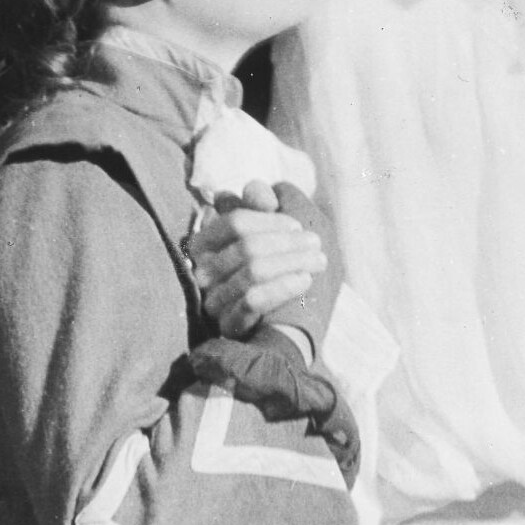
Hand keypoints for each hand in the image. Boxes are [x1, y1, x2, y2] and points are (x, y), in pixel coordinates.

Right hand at [188, 180, 326, 337]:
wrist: (286, 338)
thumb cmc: (284, 279)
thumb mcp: (279, 240)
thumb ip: (264, 209)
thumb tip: (253, 187)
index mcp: (210, 245)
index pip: (235, 222)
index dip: (270, 219)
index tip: (297, 225)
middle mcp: (205, 272)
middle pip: (247, 246)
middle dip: (288, 243)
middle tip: (317, 245)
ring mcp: (215, 301)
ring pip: (253, 270)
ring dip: (293, 261)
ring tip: (319, 261)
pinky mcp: (229, 326)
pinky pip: (253, 300)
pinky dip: (283, 286)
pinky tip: (304, 280)